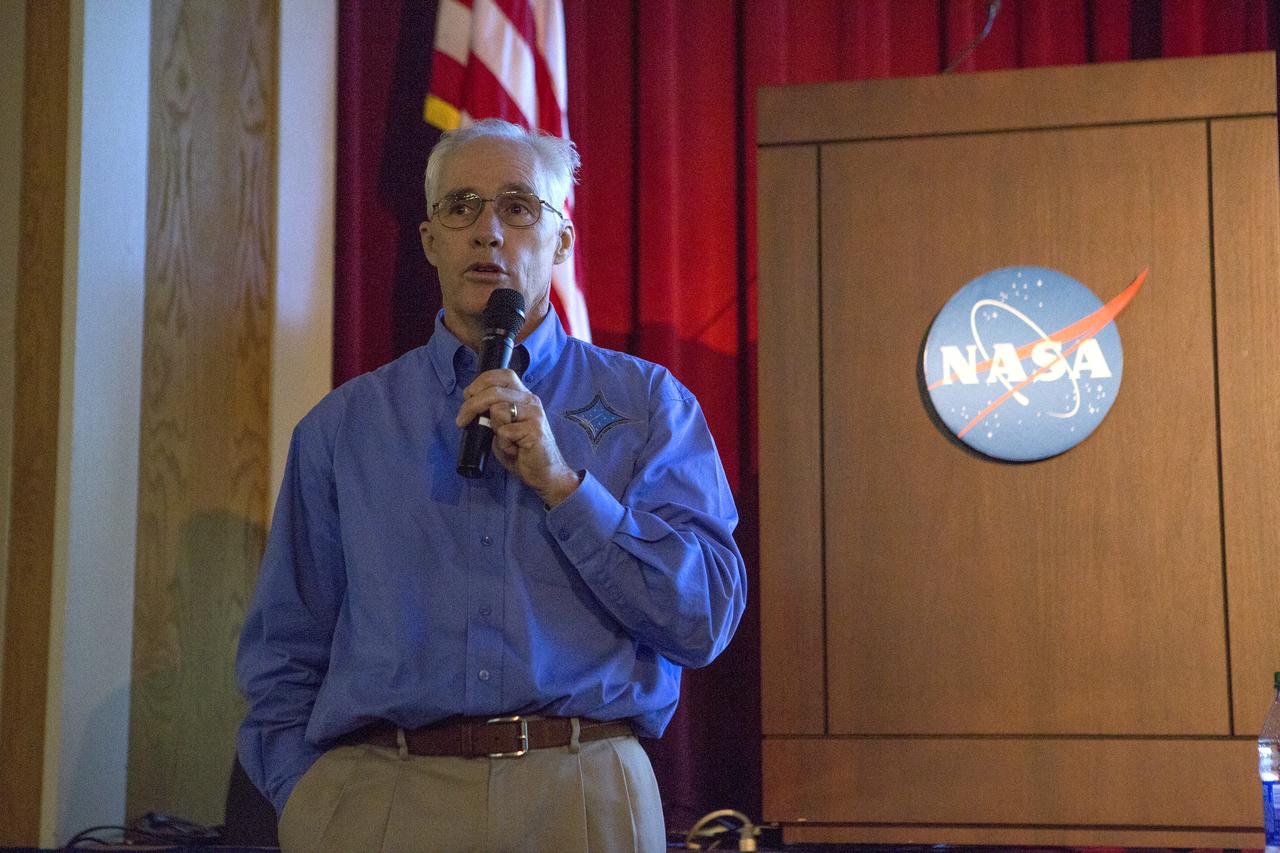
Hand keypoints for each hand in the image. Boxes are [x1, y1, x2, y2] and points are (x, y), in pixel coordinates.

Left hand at [454, 369, 580, 505]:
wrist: (545, 473)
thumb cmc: (522, 451)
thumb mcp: (503, 427)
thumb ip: (493, 413)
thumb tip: (472, 406)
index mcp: (524, 396)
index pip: (502, 374)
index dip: (481, 382)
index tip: (468, 397)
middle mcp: (531, 400)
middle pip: (494, 390)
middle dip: (471, 405)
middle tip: (462, 420)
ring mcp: (534, 414)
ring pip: (498, 410)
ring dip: (494, 429)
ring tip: (507, 441)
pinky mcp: (534, 429)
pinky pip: (504, 432)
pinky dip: (504, 444)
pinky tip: (515, 450)